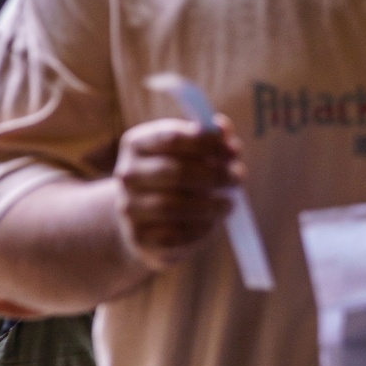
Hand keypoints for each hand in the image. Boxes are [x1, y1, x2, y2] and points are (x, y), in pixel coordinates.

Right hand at [112, 117, 245, 272]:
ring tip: (229, 204)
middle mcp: (127, 174)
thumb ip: (208, 138)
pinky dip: (199, 229)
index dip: (207, 143)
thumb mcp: (186, 153)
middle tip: (238, 177)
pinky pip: (174, 234)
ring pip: (173, 206)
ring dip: (210, 205)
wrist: (143, 218)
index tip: (234, 150)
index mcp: (135, 144)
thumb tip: (224, 128)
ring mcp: (129, 207)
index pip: (171, 138)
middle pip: (174, 172)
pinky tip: (211, 222)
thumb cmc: (173, 178)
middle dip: (213, 175)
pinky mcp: (139, 237)